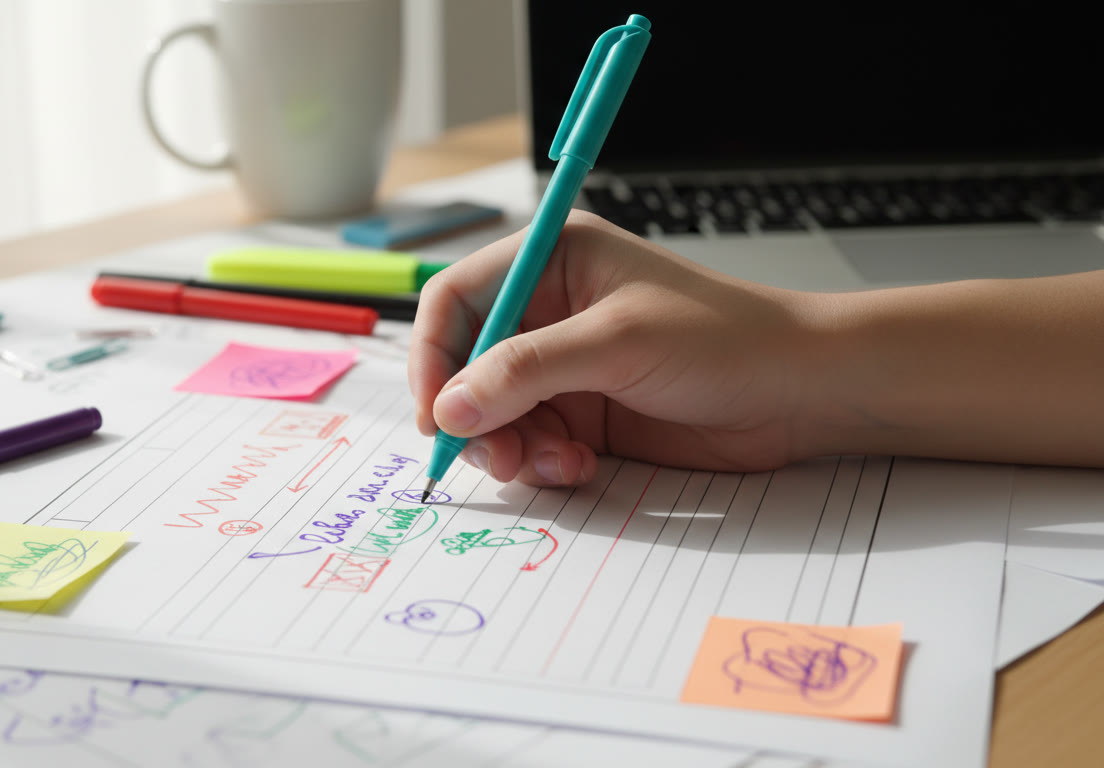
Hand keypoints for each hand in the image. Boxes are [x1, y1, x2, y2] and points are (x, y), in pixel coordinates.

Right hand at [408, 211, 826, 486]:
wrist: (800, 393)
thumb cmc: (724, 339)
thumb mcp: (615, 344)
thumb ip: (525, 373)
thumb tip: (448, 407)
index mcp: (552, 261)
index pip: (458, 299)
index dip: (434, 355)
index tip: (435, 412)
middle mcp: (550, 310)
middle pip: (467, 364)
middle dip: (474, 414)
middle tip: (496, 457)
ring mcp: (565, 366)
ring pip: (494, 413)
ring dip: (511, 446)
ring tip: (554, 464)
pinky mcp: (585, 413)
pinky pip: (532, 442)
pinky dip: (543, 462)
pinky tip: (580, 467)